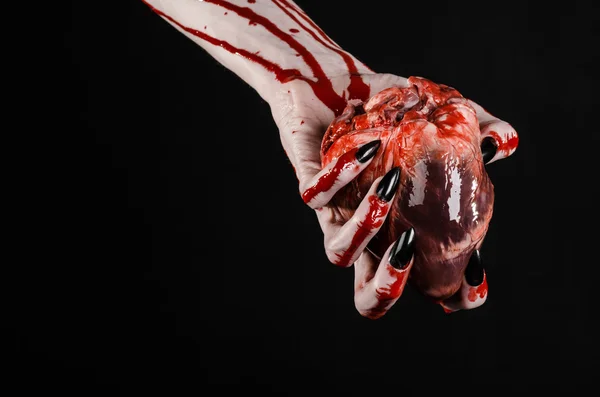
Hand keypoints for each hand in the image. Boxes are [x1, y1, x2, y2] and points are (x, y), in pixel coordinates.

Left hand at [270, 73, 517, 318]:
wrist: (332, 79)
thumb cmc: (388, 105)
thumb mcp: (440, 111)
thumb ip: (479, 128)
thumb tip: (503, 146)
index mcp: (403, 226)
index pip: (426, 283)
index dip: (453, 295)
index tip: (477, 275)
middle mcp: (367, 229)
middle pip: (367, 294)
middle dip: (388, 290)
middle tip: (410, 252)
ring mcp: (335, 209)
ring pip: (338, 253)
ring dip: (365, 228)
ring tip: (390, 186)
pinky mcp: (307, 179)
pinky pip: (314, 195)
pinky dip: (341, 175)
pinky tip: (370, 147)